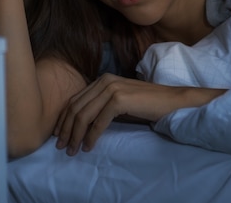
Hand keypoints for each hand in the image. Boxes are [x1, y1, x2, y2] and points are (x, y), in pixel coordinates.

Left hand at [53, 73, 177, 155]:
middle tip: (61, 146)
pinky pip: (99, 122)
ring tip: (72, 149)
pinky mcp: (119, 100)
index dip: (64, 118)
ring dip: (76, 135)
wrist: (171, 101)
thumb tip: (81, 122)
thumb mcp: (119, 100)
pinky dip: (91, 136)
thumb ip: (101, 104)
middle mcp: (104, 81)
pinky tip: (88, 146)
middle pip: (76, 107)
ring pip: (84, 115)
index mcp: (102, 79)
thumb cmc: (146, 104)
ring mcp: (112, 89)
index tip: (59, 134)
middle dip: (66, 129)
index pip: (75, 100)